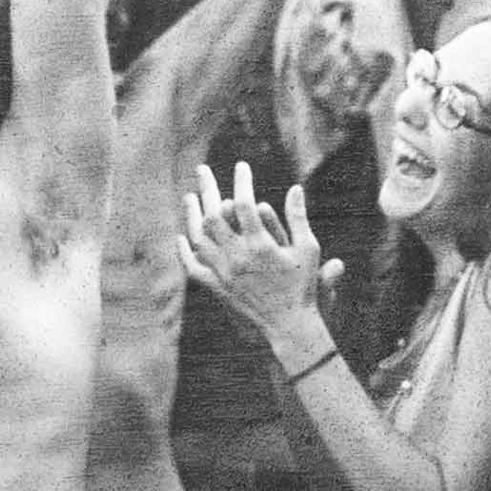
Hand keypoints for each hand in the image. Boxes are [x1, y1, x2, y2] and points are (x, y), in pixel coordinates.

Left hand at [180, 164, 337, 335]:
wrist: (288, 324)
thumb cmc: (303, 285)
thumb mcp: (308, 249)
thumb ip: (298, 217)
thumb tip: (295, 187)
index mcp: (260, 245)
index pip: (244, 204)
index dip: (241, 181)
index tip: (242, 166)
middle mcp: (237, 257)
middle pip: (213, 216)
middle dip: (206, 189)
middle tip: (202, 169)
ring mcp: (223, 273)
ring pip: (198, 238)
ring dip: (192, 214)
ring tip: (190, 196)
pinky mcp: (217, 287)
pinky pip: (194, 267)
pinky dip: (185, 250)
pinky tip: (182, 236)